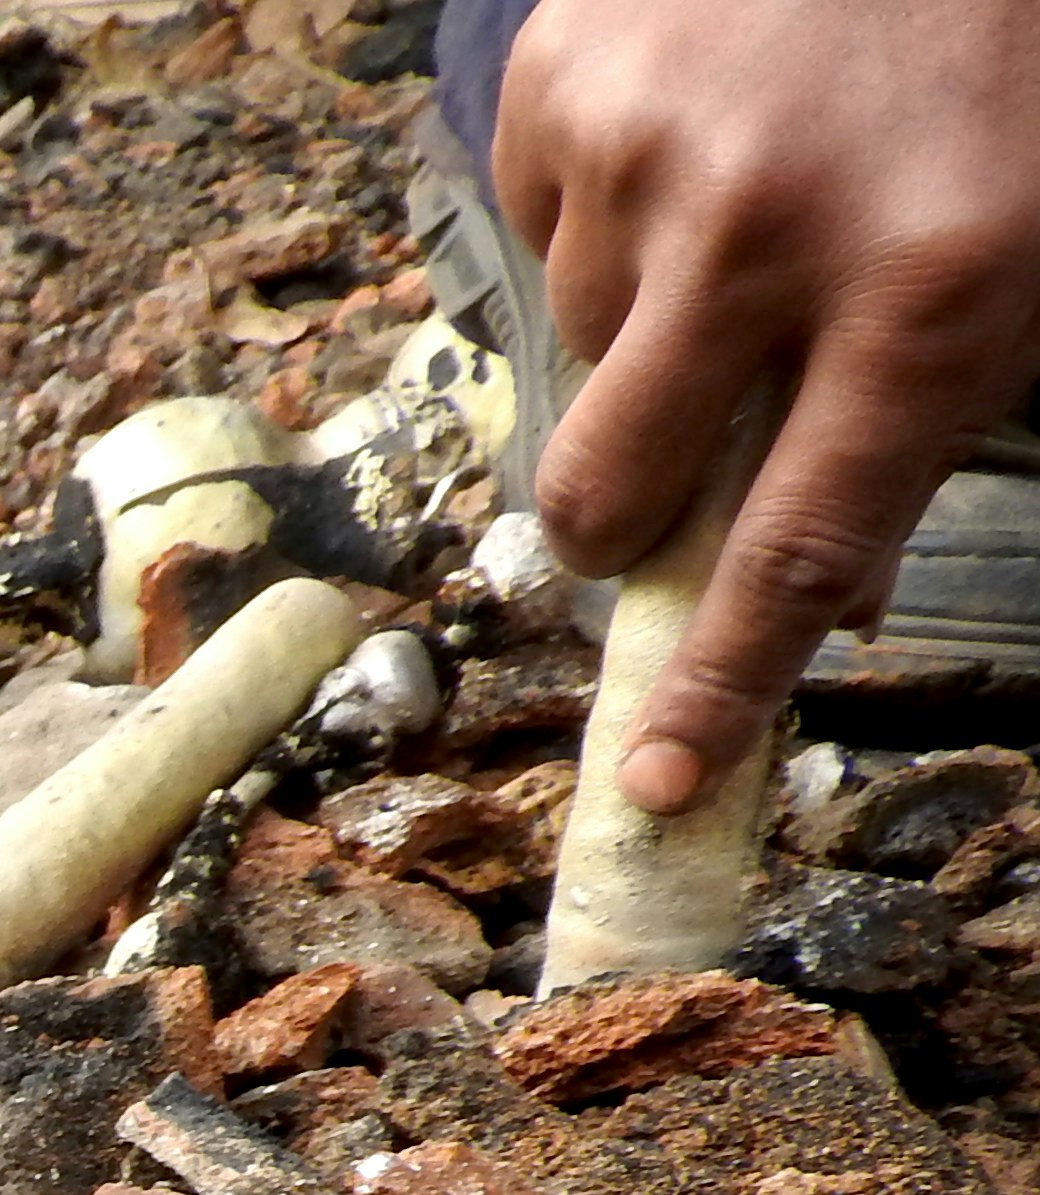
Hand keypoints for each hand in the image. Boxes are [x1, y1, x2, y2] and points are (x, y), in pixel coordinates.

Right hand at [498, 0, 1039, 807]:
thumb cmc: (1012, 58)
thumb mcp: (1032, 251)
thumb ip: (929, 413)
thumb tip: (818, 591)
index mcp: (936, 292)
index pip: (797, 553)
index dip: (718, 686)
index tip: (654, 781)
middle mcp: (777, 235)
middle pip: (613, 491)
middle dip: (619, 512)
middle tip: (658, 465)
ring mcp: (654, 155)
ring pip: (583, 345)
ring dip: (644, 310)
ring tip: (741, 189)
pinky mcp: (572, 82)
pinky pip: (543, 217)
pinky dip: (604, 196)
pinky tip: (695, 117)